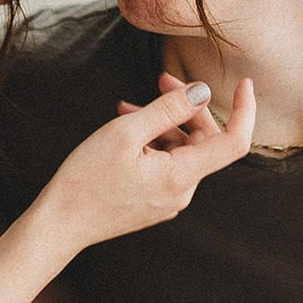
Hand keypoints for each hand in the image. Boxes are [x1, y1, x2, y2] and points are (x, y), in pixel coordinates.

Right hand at [29, 80, 254, 255]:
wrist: (59, 223)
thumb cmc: (87, 178)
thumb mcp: (126, 132)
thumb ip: (168, 109)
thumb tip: (202, 91)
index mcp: (182, 177)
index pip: (234, 142)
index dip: (244, 110)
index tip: (242, 82)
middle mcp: (182, 192)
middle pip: (204, 141)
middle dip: (187, 107)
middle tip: (161, 79)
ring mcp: (168, 199)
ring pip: (181, 150)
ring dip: (162, 123)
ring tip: (128, 107)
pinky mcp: (154, 201)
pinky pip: (166, 164)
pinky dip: (153, 142)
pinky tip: (128, 128)